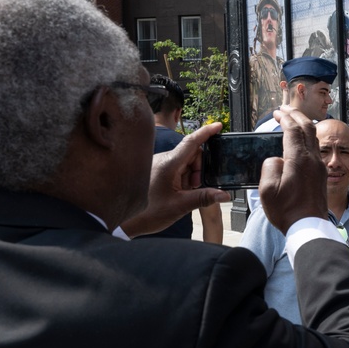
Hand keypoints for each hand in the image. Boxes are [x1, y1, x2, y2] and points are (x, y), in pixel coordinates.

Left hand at [121, 122, 229, 236]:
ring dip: (191, 175)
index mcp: (168, 164)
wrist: (125, 221)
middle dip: (199, 169)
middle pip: (191, 154)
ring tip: (185, 193)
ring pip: (185, 162)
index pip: (192, 142)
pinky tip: (178, 192)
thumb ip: (203, 198)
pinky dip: (183, 178)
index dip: (206, 133)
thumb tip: (223, 194)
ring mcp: (159, 165)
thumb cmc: (147, 212)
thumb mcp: (180, 206)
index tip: (218, 126)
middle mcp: (163, 160)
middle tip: (195, 186)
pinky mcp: (157, 171)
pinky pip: (176, 169)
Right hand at [259, 108, 327, 232]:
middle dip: (296, 115)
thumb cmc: (287, 211)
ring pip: (314, 137)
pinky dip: (307, 138)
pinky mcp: (321, 174)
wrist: (309, 227)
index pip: (293, 129)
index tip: (277, 112)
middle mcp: (312, 159)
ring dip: (303, 125)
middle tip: (285, 109)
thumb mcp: (267, 190)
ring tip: (293, 120)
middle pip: (307, 128)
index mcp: (298, 159)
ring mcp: (319, 166)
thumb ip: (270, 167)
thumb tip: (277, 159)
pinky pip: (316, 148)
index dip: (284, 118)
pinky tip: (300, 141)